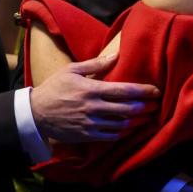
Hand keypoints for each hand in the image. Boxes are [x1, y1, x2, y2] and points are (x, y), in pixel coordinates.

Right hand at [30, 54, 160, 143]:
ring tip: (147, 116)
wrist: (35, 113)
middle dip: (145, 107)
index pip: (124, 90)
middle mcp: (93, 108)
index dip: (143, 91)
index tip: (156, 91)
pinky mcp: (86, 135)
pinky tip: (129, 128)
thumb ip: (96, 64)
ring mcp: (90, 123)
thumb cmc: (54, 87)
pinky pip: (110, 136)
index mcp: (91, 89)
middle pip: (127, 109)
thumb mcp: (72, 70)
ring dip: (137, 121)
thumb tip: (116, 55)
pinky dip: (122, 132)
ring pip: (121, 124)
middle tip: (157, 104)